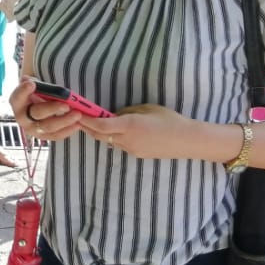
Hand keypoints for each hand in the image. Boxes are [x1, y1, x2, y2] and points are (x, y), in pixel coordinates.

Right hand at [9, 78, 82, 142]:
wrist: (36, 106)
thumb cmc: (35, 93)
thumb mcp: (33, 85)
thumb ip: (33, 84)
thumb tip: (29, 81)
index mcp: (17, 102)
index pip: (17, 97)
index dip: (23, 91)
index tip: (32, 84)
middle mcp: (22, 118)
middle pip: (37, 113)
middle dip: (52, 109)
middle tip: (66, 105)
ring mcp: (32, 129)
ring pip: (48, 127)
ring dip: (64, 121)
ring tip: (77, 114)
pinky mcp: (43, 136)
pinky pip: (55, 135)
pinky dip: (67, 130)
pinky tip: (77, 124)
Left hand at [74, 103, 196, 159]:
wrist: (187, 140)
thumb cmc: (169, 119)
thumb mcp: (146, 109)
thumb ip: (127, 112)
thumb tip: (114, 115)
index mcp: (129, 125)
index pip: (100, 125)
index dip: (86, 120)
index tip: (77, 113)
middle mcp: (127, 140)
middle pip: (100, 135)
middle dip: (87, 127)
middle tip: (78, 118)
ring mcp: (132, 150)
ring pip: (109, 141)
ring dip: (100, 132)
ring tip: (95, 122)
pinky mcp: (137, 155)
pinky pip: (120, 145)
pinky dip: (114, 137)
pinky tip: (116, 131)